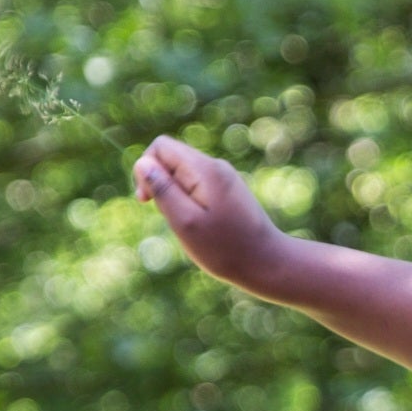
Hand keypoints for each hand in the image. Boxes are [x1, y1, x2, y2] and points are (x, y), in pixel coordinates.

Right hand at [132, 135, 290, 295]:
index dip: (145, 169)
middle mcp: (217, 167)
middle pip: (172, 159)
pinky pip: (197, 188)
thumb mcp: (185, 222)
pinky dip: (190, 205)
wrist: (268, 264)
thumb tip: (143, 162)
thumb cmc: (225, 249)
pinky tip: (201, 227)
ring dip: (176, 198)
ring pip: (183, 176)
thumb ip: (163, 190)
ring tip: (191, 225)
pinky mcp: (228, 192)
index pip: (161, 146)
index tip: (147, 201)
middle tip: (175, 218)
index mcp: (206, 169)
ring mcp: (224, 179)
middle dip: (162, 185)